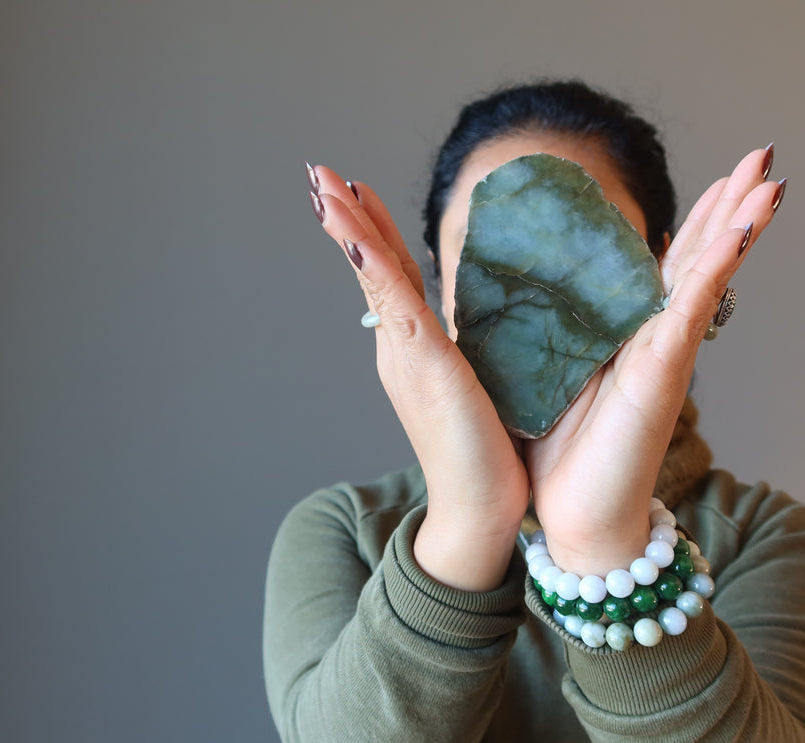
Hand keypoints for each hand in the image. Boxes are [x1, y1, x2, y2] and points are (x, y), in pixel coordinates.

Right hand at [307, 165, 529, 590]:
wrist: (479, 507)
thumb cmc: (485, 450)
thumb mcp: (473, 382)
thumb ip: (468, 347)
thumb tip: (475, 318)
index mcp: (414, 346)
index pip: (388, 276)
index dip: (371, 231)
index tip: (355, 190)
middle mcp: (399, 346)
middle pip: (370, 269)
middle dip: (346, 218)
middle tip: (320, 174)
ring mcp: (406, 355)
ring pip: (373, 279)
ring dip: (349, 230)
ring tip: (324, 188)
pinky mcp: (424, 368)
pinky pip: (395, 308)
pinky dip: (374, 270)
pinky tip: (360, 239)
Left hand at [524, 146, 785, 574]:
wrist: (573, 517)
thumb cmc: (562, 451)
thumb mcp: (551, 370)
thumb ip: (556, 329)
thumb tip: (535, 292)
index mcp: (631, 334)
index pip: (670, 265)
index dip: (698, 220)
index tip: (720, 178)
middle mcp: (658, 339)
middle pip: (702, 258)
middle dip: (732, 206)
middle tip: (763, 156)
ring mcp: (666, 355)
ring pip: (709, 277)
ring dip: (740, 225)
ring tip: (771, 180)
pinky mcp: (662, 377)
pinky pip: (692, 313)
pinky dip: (715, 270)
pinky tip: (740, 232)